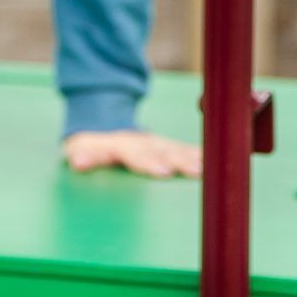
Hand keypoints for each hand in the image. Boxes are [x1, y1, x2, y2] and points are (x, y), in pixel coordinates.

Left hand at [62, 130, 202, 177]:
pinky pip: (187, 151)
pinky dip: (202, 155)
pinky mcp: (169, 148)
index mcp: (122, 144)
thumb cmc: (90, 146)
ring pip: (179, 150)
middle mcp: (144, 143)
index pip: (136, 154)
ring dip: (195, 159)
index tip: (164, 172)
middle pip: (163, 152)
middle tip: (196, 171)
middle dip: (180, 161)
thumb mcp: (80, 149)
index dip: (150, 162)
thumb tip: (78, 162)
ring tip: (211, 169)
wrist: (104, 124)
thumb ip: (83, 156)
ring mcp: (159, 144)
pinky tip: (218, 162)